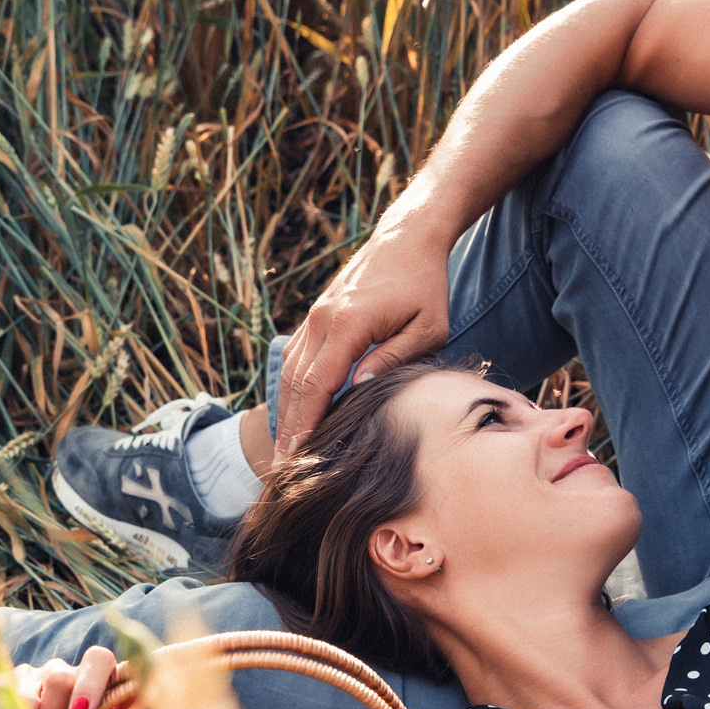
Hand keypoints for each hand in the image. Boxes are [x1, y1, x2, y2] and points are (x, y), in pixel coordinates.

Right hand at [273, 220, 454, 453]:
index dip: (307, 423)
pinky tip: (293, 415)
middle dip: (288, 429)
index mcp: (348, 325)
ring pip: (289, 372)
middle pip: (295, 384)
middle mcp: (322, 320)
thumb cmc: (425, 285)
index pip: (318, 384)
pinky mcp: (316, 317)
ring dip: (285, 412)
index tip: (298, 457)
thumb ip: (394, 360)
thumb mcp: (427, 327)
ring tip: (283, 451)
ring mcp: (314, 317)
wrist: (406, 238)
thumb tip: (360, 392)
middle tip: (282, 469)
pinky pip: (295, 358)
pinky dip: (291, 390)